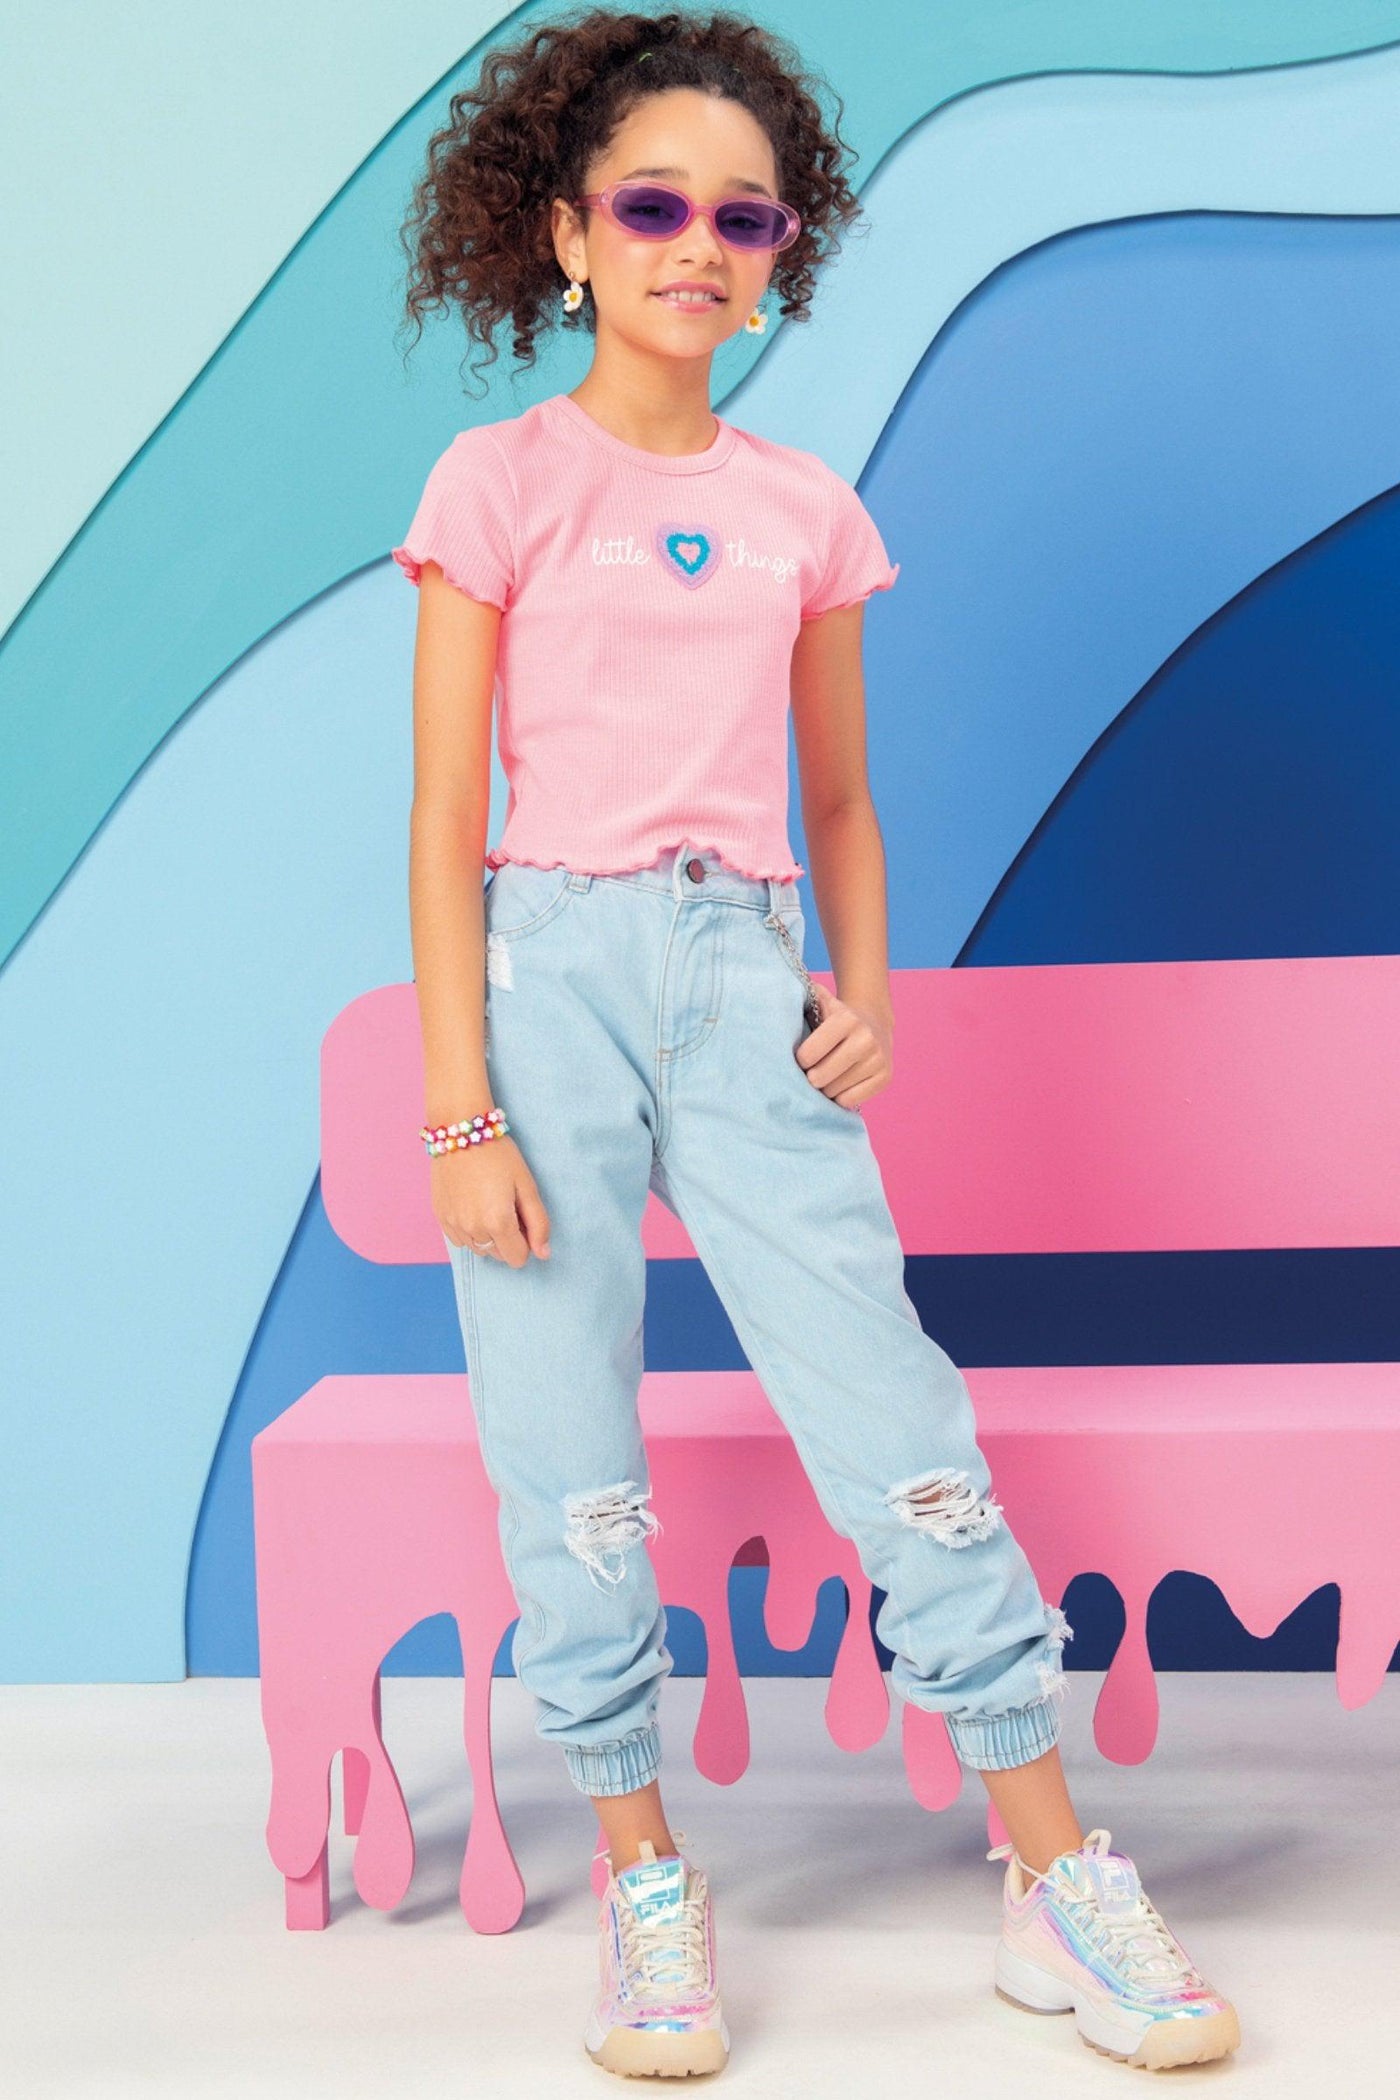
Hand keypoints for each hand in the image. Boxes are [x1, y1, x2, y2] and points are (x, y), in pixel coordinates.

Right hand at [434, 1136, 552, 1266]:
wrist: (460, 1131)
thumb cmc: (499, 1155)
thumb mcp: (526, 1185)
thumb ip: (539, 1223)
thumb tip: (543, 1254)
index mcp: (498, 1223)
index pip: (518, 1258)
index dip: (526, 1240)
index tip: (522, 1217)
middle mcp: (473, 1230)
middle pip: (499, 1255)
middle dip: (508, 1238)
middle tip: (506, 1205)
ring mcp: (453, 1225)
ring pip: (479, 1249)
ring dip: (488, 1235)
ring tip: (488, 1203)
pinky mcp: (441, 1218)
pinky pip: (460, 1239)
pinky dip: (469, 1230)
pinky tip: (472, 1204)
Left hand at [794, 983, 892, 1109]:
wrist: (874, 1023)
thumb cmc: (835, 1017)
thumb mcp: (820, 1002)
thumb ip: (801, 996)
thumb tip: (777, 986)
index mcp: (846, 1020)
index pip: (807, 1055)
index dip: (800, 1060)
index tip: (802, 1056)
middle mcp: (866, 1039)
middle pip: (819, 1077)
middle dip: (811, 1077)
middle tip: (812, 1070)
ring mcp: (878, 1060)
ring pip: (834, 1091)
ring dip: (825, 1088)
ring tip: (827, 1075)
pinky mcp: (884, 1078)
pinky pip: (849, 1101)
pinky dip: (840, 1096)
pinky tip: (841, 1083)